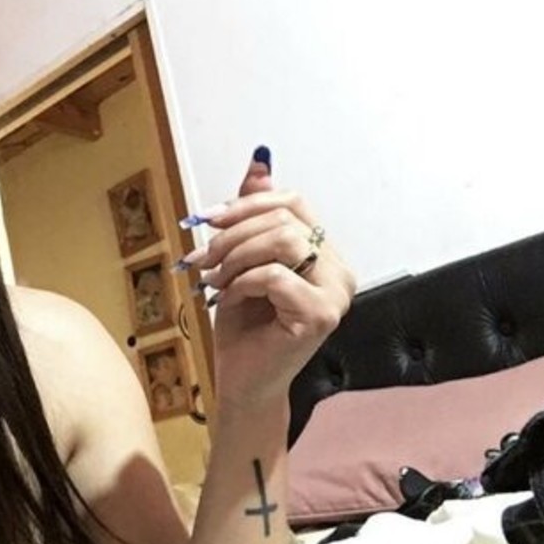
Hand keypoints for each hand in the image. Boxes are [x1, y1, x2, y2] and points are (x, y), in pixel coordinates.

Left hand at [184, 151, 354, 413]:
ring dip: (236, 257)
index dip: (249, 203)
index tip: (210, 218)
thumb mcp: (242, 261)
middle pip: (284, 220)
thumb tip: (259, 163)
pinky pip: (274, 275)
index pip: (293, 202)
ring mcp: (336, 293)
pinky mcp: (320, 315)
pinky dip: (242, 282)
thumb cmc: (245, 327)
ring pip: (282, 241)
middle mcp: (340, 269)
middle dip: (232, 235)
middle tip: (202, 258)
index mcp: (326, 253)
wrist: (245, 381)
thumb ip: (254, 215)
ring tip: (215, 279)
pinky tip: (230, 299)